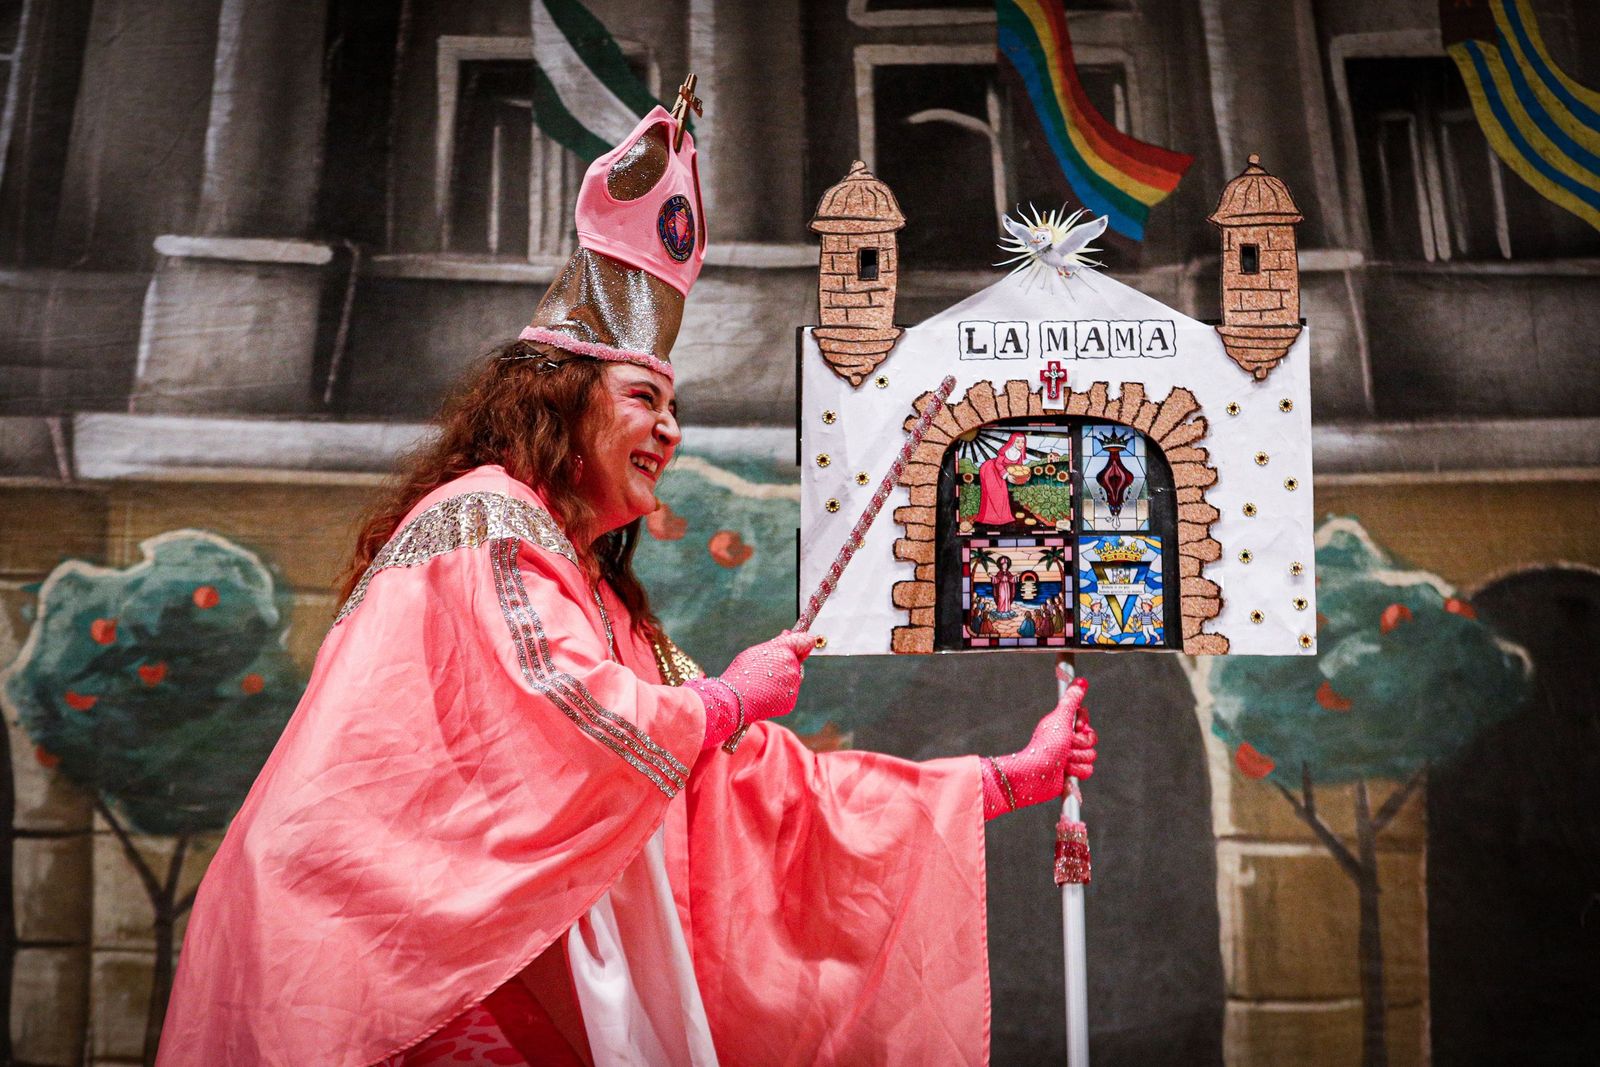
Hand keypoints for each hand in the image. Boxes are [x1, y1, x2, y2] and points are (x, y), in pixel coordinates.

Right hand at [687, 631, 816, 750]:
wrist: (734, 700)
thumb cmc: (741, 673)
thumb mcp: (756, 652)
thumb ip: (777, 643)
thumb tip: (789, 634)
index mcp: (784, 651)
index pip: (805, 641)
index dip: (804, 642)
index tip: (803, 643)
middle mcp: (792, 667)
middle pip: (796, 662)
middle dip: (786, 664)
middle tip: (766, 670)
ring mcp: (793, 685)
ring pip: (792, 679)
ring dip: (782, 680)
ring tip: (762, 684)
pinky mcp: (791, 701)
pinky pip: (789, 694)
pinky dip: (779, 694)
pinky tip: (765, 695)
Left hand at [981, 677, 1096, 819]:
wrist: (1035, 774)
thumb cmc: (1045, 746)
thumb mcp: (1060, 719)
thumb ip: (1071, 700)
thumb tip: (1080, 681)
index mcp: (1063, 726)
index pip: (1085, 721)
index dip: (1083, 725)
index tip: (1077, 727)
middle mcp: (1067, 741)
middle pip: (1091, 740)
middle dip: (1080, 744)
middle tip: (1066, 746)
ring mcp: (1070, 758)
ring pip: (1091, 756)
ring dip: (1077, 759)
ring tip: (1062, 761)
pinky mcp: (1072, 774)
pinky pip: (1088, 770)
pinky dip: (1077, 772)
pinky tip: (1064, 772)